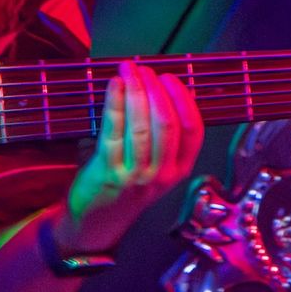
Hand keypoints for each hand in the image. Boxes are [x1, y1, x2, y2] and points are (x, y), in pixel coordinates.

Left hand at [58, 61, 204, 252]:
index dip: (183, 99)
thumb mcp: (156, 168)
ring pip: (141, 125)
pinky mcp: (109, 171)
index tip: (170, 78)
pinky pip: (114, 130)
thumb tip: (158, 88)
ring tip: (129, 70)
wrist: (97, 221)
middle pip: (166, 123)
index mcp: (179, 170)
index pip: (193, 130)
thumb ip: (162, 137)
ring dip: (136, 91)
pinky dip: (115, 103)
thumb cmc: (127, 186)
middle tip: (145, 69)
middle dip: (156, 89)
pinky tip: (115, 85)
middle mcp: (161, 174)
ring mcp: (135, 175)